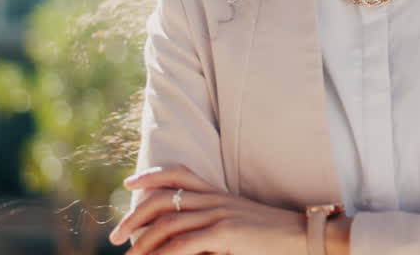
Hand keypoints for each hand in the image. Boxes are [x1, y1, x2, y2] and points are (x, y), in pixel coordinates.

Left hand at [110, 165, 305, 254]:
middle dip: (134, 217)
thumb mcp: (240, 226)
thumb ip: (212, 229)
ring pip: (167, 224)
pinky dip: (162, 254)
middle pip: (163, 199)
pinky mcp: (224, 234)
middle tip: (116, 237)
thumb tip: (184, 241)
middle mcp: (215, 199)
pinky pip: (183, 244)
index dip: (151, 175)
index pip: (179, 173)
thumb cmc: (272, 237)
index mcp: (219, 193)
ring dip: (141, 242)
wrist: (303, 235)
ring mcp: (219, 215)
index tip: (128, 185)